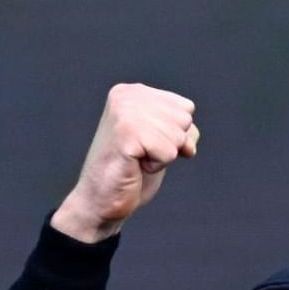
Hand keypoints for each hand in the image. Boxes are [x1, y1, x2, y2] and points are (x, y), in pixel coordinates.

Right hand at [51, 83, 198, 242]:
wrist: (100, 198)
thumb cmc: (132, 170)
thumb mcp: (162, 138)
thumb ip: (180, 125)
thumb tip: (188, 138)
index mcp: (134, 91)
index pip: (186, 108)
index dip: (175, 134)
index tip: (148, 142)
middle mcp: (128, 96)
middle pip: (185, 120)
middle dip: (171, 144)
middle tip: (142, 153)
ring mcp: (125, 113)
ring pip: (178, 136)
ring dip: (163, 156)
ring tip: (137, 159)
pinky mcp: (127, 134)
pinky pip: (170, 152)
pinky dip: (157, 166)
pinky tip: (135, 165)